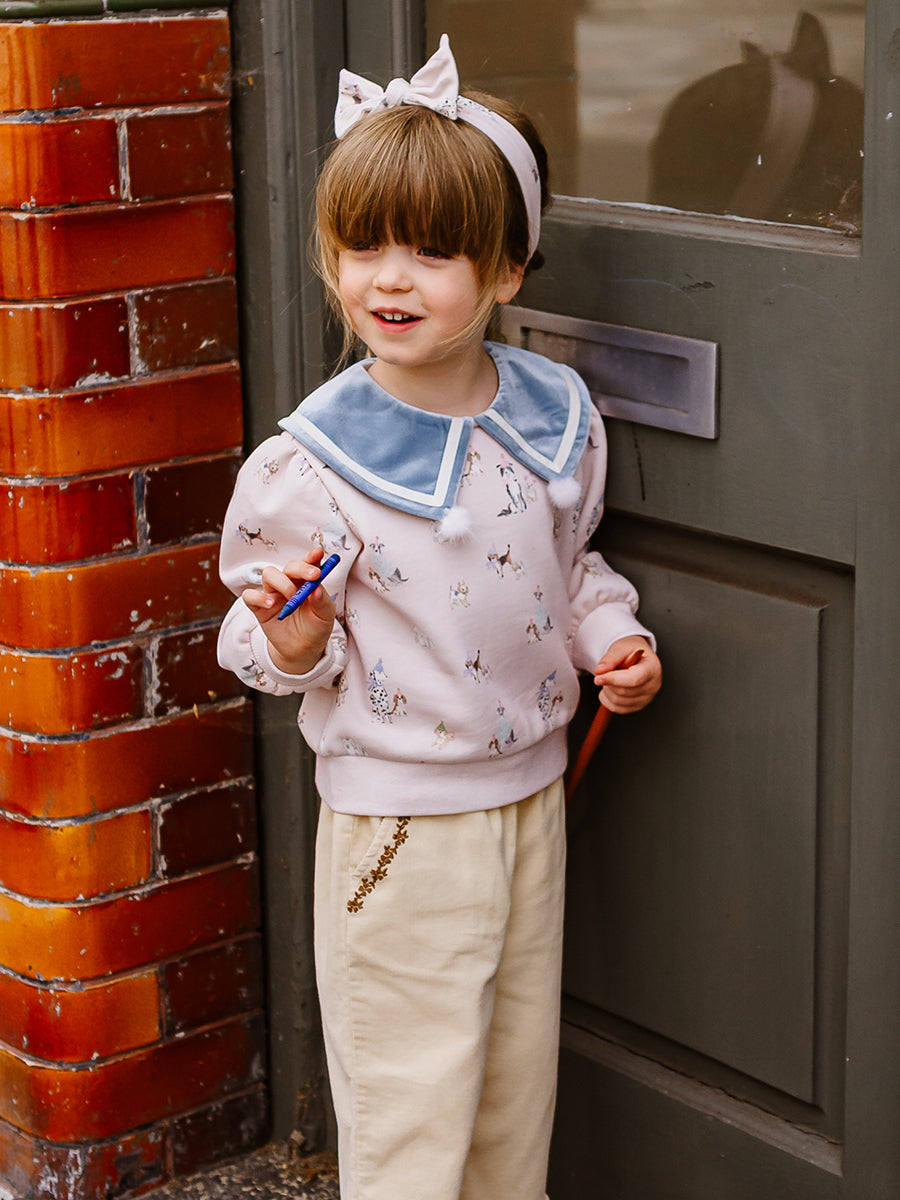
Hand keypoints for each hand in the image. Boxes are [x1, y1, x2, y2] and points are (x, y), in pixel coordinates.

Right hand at [241, 547, 335, 674]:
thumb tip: (316, 588)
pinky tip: (271, 604)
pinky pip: (250, 595)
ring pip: (269, 574)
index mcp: (307, 582)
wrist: (303, 649)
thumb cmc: (315, 628)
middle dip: (301, 568)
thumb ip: (322, 601)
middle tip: (313, 576)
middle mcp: (289, 583)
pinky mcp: (259, 607)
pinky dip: (259, 597)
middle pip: (289, 567)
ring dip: (282, 583)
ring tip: (292, 598)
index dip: (312, 557)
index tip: (318, 554)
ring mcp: (273, 594)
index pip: (308, 564)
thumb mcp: (325, 615)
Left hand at [593, 636, 660, 713]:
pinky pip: (616, 708)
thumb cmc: (631, 651)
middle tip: (606, 671)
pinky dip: (607, 699)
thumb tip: (599, 671)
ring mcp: (647, 698)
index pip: (633, 679)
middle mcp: (653, 685)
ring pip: (618, 702)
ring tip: (611, 677)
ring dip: (607, 690)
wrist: (637, 657)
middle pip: (623, 692)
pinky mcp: (638, 706)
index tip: (598, 678)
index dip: (614, 680)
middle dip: (608, 682)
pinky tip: (610, 688)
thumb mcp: (620, 647)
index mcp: (652, 668)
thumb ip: (609, 658)